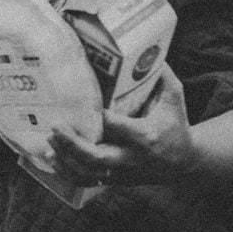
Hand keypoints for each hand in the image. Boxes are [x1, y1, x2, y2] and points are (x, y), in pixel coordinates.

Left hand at [48, 65, 200, 187]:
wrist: (183, 164)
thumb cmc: (176, 127)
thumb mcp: (175, 100)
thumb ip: (163, 76)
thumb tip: (150, 49)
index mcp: (145, 136)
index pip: (119, 127)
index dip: (101, 118)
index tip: (83, 105)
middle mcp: (131, 157)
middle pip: (97, 157)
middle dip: (74, 144)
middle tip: (55, 127)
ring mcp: (121, 172)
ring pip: (88, 172)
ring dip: (65, 159)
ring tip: (49, 142)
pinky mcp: (114, 180)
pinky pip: (86, 181)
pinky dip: (67, 173)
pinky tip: (52, 160)